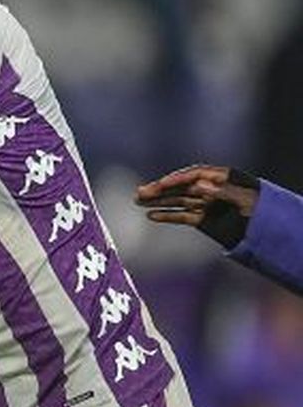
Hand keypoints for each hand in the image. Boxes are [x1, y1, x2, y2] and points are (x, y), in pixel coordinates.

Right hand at [135, 164, 258, 247]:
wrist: (269, 231)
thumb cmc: (261, 211)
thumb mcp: (244, 200)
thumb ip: (221, 193)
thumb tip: (199, 186)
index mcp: (222, 178)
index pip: (194, 175)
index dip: (176, 179)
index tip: (160, 185)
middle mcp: (211, 189)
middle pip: (181, 187)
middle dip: (160, 190)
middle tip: (139, 193)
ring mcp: (206, 204)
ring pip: (177, 200)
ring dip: (158, 201)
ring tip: (138, 201)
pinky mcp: (203, 219)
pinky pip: (182, 215)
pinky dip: (167, 215)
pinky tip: (152, 215)